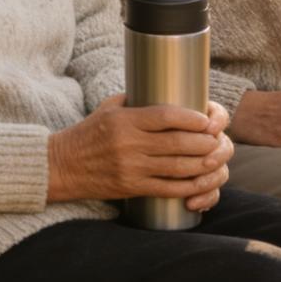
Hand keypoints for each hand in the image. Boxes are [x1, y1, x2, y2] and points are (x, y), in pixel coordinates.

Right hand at [47, 95, 232, 211]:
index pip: (164, 116)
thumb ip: (136, 102)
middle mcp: (129, 144)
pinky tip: (200, 181)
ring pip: (175, 167)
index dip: (190, 118)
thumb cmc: (88, 133)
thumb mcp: (108, 109)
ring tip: (214, 157)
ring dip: (200, 163)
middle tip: (216, 139)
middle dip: (202, 142)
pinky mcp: (132, 187)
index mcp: (125, 120)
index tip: (205, 118)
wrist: (63, 165)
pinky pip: (166, 188)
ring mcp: (131, 168)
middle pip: (176, 143)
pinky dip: (187, 186)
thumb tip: (166, 93)